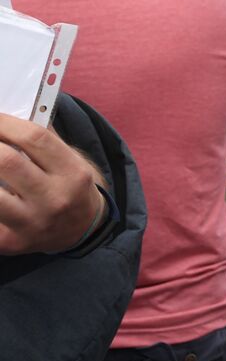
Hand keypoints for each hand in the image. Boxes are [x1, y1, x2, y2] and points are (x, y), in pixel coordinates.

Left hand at [0, 113, 105, 254]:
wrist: (82, 230)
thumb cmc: (69, 187)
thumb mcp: (70, 161)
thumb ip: (41, 141)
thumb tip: (2, 119)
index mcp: (72, 173)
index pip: (33, 138)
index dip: (3, 123)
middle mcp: (54, 199)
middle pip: (5, 162)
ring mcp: (31, 223)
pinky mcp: (10, 241)